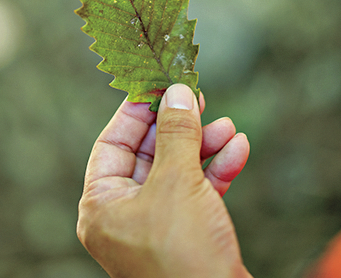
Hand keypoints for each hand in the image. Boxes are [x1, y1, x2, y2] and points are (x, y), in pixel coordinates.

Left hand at [77, 84, 251, 277]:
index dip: (137, 112)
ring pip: (177, 170)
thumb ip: (176, 133)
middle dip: (178, 127)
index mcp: (102, 205)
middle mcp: (124, 214)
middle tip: (198, 99)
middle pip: (148, 154)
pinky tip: (237, 149)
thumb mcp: (177, 182)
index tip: (159, 85)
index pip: (112, 143)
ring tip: (227, 126)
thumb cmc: (185, 254)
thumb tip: (176, 93)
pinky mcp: (186, 234)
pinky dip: (216, 171)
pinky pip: (197, 192)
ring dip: (203, 146)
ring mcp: (155, 225)